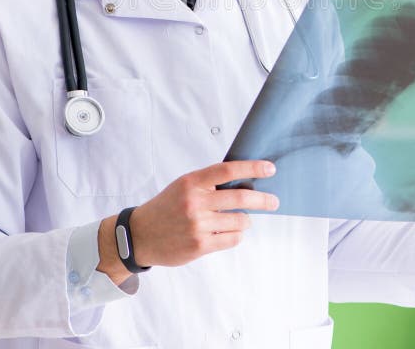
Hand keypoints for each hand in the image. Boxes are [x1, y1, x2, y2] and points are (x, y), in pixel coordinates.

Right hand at [97, 160, 278, 283]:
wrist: (141, 235)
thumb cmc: (167, 206)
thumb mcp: (184, 186)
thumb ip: (209, 183)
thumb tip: (245, 181)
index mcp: (192, 182)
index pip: (227, 170)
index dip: (252, 168)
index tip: (270, 169)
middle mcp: (195, 202)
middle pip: (240, 198)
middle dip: (263, 200)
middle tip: (274, 201)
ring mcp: (197, 225)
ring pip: (239, 221)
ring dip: (245, 220)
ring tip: (239, 219)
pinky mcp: (199, 246)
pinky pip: (232, 239)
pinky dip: (235, 235)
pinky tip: (227, 232)